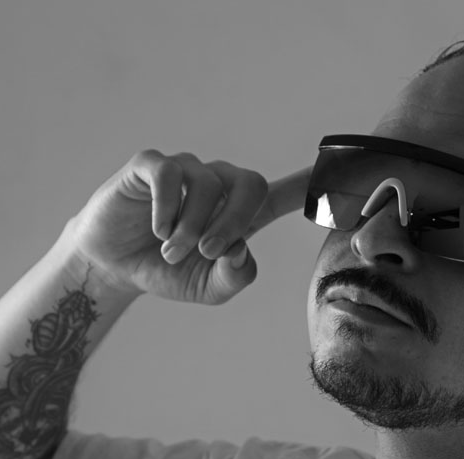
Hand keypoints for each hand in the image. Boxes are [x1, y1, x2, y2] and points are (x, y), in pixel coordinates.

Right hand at [66, 150, 311, 303]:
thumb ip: (235, 276)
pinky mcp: (151, 165)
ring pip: (208, 184)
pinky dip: (168, 207)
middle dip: (234, 222)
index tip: (348, 171)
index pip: (286, 192)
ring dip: (191, 225)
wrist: (115, 268)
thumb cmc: (169, 272)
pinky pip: (171, 175)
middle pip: (250, 185)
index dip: (313, 183)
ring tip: (171, 250)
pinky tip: (158, 229)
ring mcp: (186, 170)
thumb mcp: (209, 288)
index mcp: (241, 211)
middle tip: (208, 252)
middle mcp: (218, 183)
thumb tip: (239, 249)